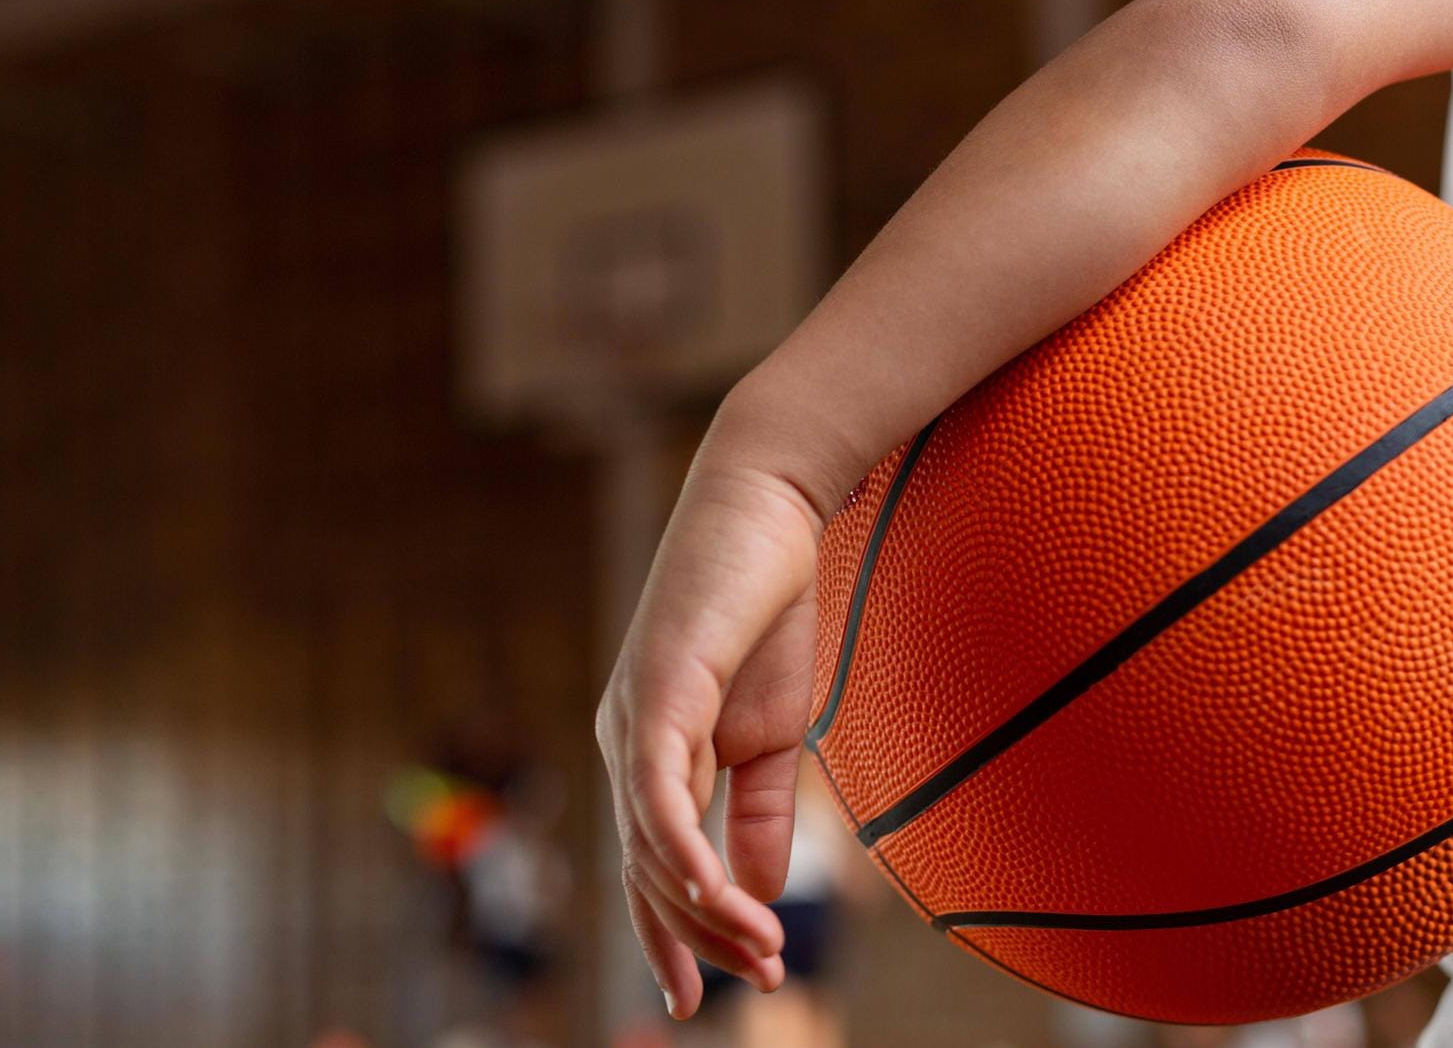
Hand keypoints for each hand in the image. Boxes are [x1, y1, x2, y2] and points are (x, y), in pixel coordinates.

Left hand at [595, 398, 834, 1018]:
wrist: (770, 511)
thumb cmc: (766, 610)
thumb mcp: (774, 730)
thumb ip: (759, 808)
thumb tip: (762, 888)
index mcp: (650, 751)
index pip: (649, 864)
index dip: (672, 934)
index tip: (705, 995)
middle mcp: (624, 741)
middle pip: (647, 868)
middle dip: (701, 935)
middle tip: (762, 979)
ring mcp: (632, 716)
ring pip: (651, 842)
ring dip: (706, 907)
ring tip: (761, 950)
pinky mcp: (656, 689)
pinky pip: (657, 790)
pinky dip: (683, 849)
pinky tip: (716, 893)